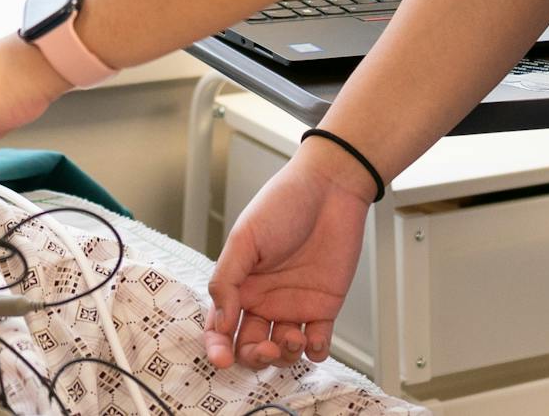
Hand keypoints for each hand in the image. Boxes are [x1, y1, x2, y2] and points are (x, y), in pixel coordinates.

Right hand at [204, 143, 372, 369]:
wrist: (330, 189)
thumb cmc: (283, 203)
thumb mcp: (245, 238)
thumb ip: (227, 280)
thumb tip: (220, 323)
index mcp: (240, 284)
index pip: (221, 327)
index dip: (217, 347)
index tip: (221, 360)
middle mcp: (264, 299)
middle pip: (251, 346)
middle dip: (255, 356)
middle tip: (266, 348)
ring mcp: (294, 305)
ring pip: (283, 351)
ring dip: (286, 356)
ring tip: (293, 338)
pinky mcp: (324, 307)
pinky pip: (318, 343)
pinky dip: (315, 351)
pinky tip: (314, 339)